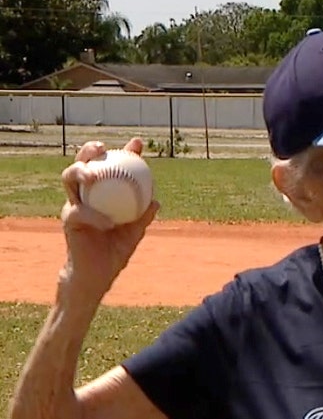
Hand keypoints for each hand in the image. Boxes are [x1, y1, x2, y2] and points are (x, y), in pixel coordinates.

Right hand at [59, 139, 159, 299]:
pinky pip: (81, 213)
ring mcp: (75, 206)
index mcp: (102, 195)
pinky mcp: (69, 221)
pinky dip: (96, 217)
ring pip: (70, 180)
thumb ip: (142, 216)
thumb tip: (156, 201)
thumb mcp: (134, 232)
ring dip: (81, 172)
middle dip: (89, 151)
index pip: (110, 168)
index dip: (123, 152)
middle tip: (103, 147)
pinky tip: (109, 223)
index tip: (137, 143)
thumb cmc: (114, 252)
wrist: (97, 275)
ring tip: (94, 174)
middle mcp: (85, 196)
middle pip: (82, 165)